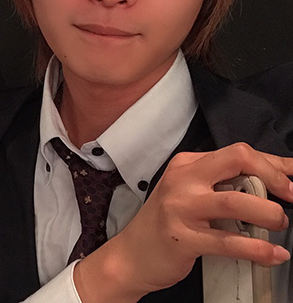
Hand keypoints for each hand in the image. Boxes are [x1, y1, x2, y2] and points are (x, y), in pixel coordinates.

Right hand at [74, 143, 292, 302]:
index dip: (273, 164)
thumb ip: (221, 185)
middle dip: (274, 177)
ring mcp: (180, 208)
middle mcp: (183, 180)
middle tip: (292, 197)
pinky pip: (229, 242)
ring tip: (280, 225)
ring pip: (236, 201)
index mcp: (187, 165)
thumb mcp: (189, 194)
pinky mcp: (182, 238)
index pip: (238, 152)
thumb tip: (271, 183)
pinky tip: (274, 254)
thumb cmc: (166, 224)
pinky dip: (259, 249)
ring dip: (269, 213)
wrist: (131, 256)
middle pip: (238, 161)